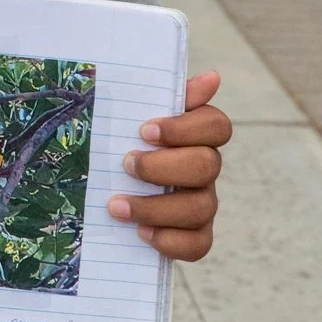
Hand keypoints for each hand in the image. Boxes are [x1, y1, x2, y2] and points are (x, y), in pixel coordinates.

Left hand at [106, 70, 229, 260]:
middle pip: (207, 166)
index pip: (216, 125)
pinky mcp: (195, 235)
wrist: (105, 188)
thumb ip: (165, 96)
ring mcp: (202, 202)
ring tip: (115, 205)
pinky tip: (140, 232)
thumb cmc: (121, 142)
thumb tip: (212, 77)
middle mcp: (205, 167)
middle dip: (163, 167)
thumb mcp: (133, 115)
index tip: (145, 131)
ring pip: (200, 207)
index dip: (185, 128)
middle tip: (126, 164)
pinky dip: (171, 241)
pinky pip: (200, 244)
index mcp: (195, 135)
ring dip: (155, 207)